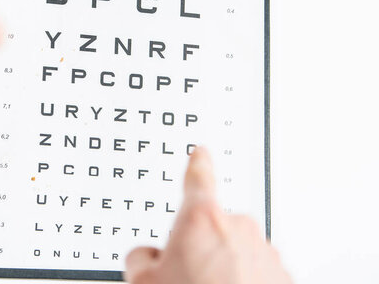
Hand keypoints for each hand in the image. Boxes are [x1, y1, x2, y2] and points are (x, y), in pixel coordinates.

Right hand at [124, 148, 291, 283]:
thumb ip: (140, 259)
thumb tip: (146, 257)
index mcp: (201, 219)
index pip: (198, 178)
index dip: (197, 163)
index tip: (201, 152)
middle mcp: (238, 228)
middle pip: (210, 228)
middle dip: (197, 248)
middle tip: (184, 279)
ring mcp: (263, 253)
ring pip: (233, 253)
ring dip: (221, 268)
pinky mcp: (282, 276)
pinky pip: (254, 272)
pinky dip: (242, 282)